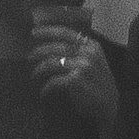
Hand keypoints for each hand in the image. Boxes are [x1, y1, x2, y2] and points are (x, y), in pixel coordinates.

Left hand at [30, 15, 116, 136]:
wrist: (110, 107)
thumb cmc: (98, 85)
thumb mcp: (94, 62)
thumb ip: (78, 51)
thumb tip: (51, 44)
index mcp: (92, 46)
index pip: (66, 32)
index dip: (47, 31)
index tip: (33, 32)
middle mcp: (88, 53)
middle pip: (54, 47)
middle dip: (38, 52)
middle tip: (29, 58)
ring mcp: (82, 66)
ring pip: (50, 63)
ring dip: (38, 70)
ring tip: (34, 76)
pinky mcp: (75, 80)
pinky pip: (52, 81)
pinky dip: (45, 88)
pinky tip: (43, 93)